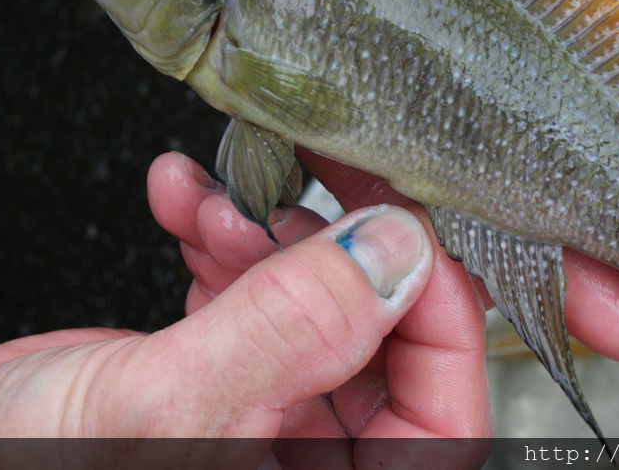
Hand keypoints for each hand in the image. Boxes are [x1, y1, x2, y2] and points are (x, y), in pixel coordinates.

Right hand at [0, 152, 489, 466]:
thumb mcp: (172, 412)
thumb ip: (297, 330)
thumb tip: (396, 251)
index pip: (446, 406)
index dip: (435, 306)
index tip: (399, 227)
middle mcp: (310, 463)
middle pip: (384, 338)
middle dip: (340, 249)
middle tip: (322, 177)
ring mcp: (265, 417)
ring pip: (316, 304)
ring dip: (270, 235)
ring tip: (222, 200)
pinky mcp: (220, 373)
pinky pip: (251, 297)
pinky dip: (221, 240)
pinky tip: (187, 204)